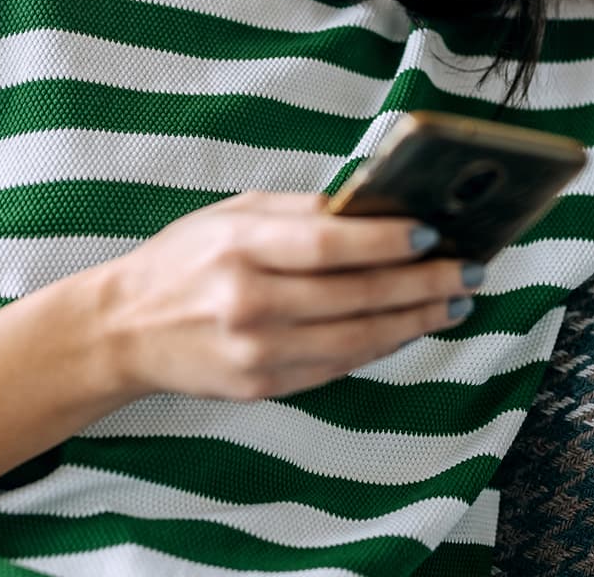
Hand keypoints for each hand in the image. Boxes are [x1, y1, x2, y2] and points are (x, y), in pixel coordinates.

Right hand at [99, 189, 480, 401]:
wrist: (125, 329)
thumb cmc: (184, 261)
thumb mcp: (231, 215)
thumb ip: (299, 212)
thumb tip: (375, 208)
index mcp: (239, 247)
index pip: (327, 244)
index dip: (385, 242)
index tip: (432, 235)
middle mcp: (248, 302)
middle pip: (354, 295)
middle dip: (421, 283)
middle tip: (468, 270)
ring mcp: (256, 352)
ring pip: (357, 339)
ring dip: (415, 320)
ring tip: (455, 302)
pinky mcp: (262, 387)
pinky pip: (338, 366)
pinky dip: (381, 346)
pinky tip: (409, 327)